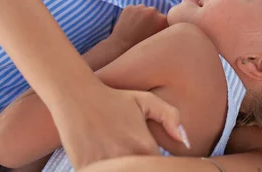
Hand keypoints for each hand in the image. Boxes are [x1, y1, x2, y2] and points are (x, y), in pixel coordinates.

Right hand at [54, 83, 189, 168]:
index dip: (159, 165)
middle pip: (144, 171)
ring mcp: (106, 165)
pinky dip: (107, 168)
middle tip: (136, 152)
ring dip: (126, 167)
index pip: (161, 168)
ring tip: (122, 152)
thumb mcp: (146, 100)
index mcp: (144, 146)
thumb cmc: (114, 98)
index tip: (153, 156)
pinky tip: (107, 157)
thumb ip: (170, 117)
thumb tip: (184, 141)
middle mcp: (127, 158)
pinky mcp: (86, 168)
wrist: (76, 96)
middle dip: (144, 165)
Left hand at [109, 5, 167, 49]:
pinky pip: (133, 10)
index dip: (159, 26)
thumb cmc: (141, 47)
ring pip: (143, 10)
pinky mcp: (129, 7)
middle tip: (144, 30)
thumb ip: (164, 30)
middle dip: (150, 19)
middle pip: (154, 13)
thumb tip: (168, 25)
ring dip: (141, 16)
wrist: (121, 47)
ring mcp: (140, 7)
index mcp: (163, 19)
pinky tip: (129, 25)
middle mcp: (153, 10)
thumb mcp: (159, 40)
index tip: (154, 32)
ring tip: (136, 28)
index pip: (164, 19)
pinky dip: (132, 15)